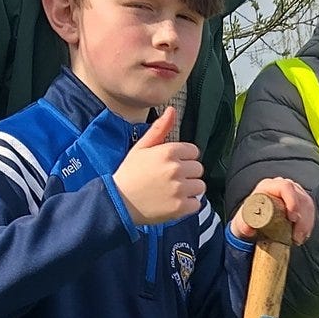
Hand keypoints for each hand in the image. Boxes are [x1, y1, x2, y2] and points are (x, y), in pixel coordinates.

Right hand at [113, 105, 204, 226]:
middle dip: (187, 174)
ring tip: (172, 191)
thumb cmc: (130, 174)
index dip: (183, 158)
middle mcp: (176, 169)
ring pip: (200, 186)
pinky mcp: (180, 207)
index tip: (171, 165)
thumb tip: (172, 110)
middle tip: (170, 179)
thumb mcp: (141, 147)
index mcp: (168, 152)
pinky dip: (187, 205)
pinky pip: (196, 204)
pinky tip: (173, 202)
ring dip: (189, 190)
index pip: (193, 151)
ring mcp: (179, 189)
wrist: (118, 202)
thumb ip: (159, 129)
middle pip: (198, 169)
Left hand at [232, 178, 316, 244]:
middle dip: (302, 218)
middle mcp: (282, 186)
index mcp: (268, 186)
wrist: (253, 222)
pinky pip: (309, 211)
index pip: (285, 187)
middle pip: (300, 197)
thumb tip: (249, 229)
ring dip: (307, 223)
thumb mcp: (243, 221)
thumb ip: (244, 225)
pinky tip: (303, 235)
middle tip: (297, 236)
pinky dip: (308, 224)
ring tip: (299, 238)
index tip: (292, 218)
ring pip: (307, 204)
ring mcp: (293, 193)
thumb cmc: (248, 218)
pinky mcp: (299, 202)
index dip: (292, 201)